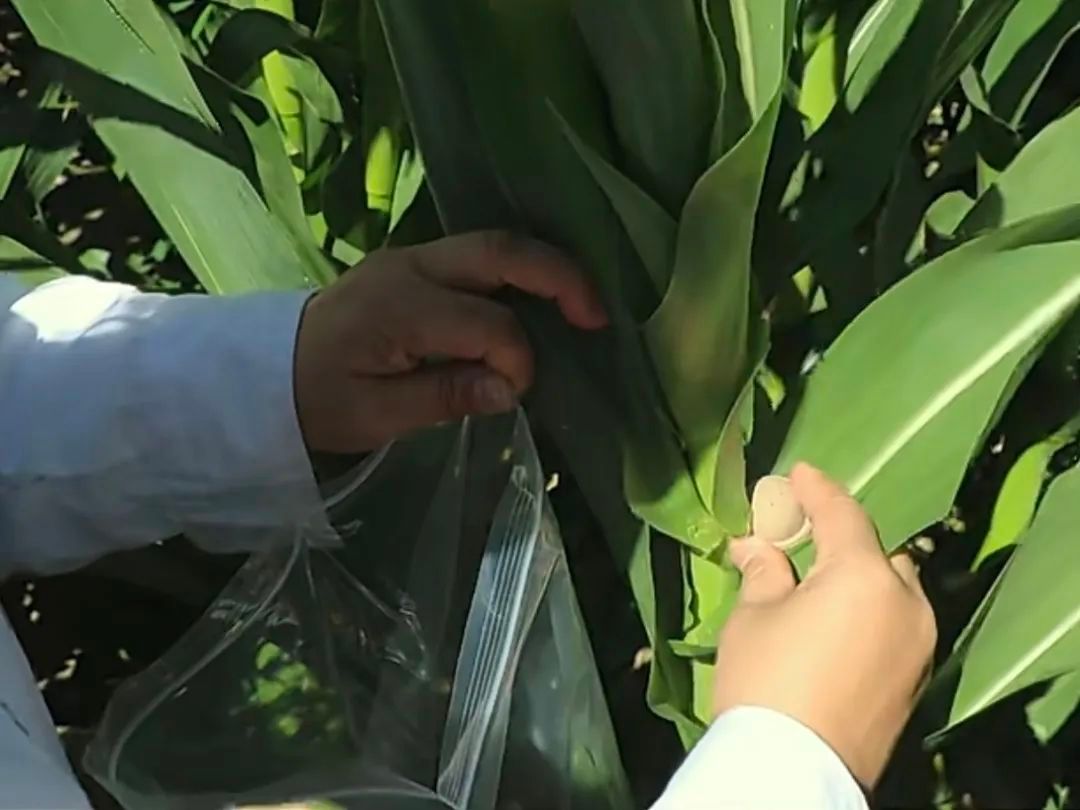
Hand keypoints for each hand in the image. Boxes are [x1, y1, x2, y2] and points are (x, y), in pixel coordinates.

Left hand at [294, 231, 606, 452]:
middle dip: (559, 278)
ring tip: (581, 304)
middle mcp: (411, 267)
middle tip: (598, 316)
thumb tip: (510, 387)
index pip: (488, 323)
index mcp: (399, 308)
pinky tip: (538, 297)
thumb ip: (445, 395)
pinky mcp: (414, 263)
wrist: (264, 369)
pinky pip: (478, 255)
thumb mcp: (374, 415)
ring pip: (494, 244)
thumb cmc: (317, 399)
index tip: (515, 393)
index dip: (517, 359)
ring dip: (543, 269)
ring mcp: (412, 258)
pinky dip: (517, 271)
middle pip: (501, 251)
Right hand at [712, 464, 936, 787]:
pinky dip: (872, 612)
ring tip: (820, 583)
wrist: (793, 770)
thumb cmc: (766, 681)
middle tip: (806, 537)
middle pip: (881, 553)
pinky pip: (898, 625)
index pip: (843, 515)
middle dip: (847, 540)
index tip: (798, 473)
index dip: (817, 490)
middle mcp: (907, 603)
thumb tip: (756, 546)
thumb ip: (764, 572)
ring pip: (895, 591)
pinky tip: (838, 621)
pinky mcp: (917, 680)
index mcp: (864, 577)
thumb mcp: (754, 618)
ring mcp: (919, 645)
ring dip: (864, 579)